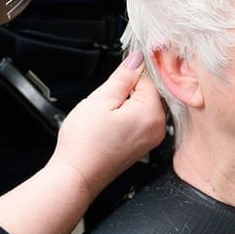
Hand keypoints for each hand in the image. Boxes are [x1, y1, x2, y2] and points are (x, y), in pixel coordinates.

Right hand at [48, 53, 166, 194]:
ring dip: (124, 105)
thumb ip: (123, 76)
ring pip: (142, 107)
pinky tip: (108, 127)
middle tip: (104, 105)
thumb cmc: (85, 143)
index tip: (112, 83)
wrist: (77, 175)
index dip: (126, 77)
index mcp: (151, 114)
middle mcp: (157, 128)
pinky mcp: (142, 147)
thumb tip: (137, 59)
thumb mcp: (100, 100)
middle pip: (148, 93)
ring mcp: (151, 139)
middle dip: (126, 92)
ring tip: (104, 118)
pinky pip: (138, 121)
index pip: (148, 78)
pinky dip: (125, 118)